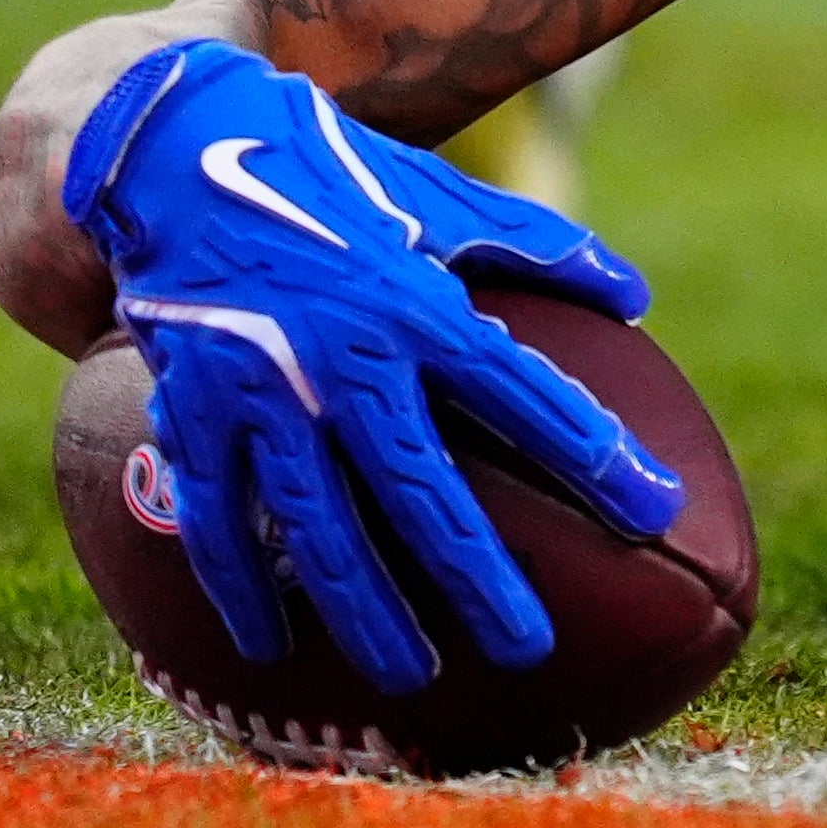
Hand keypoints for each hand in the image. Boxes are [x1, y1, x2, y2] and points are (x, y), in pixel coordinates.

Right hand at [60, 39, 684, 688]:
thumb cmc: (332, 179)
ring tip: (412, 676)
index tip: (653, 512)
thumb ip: (539, 246)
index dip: (594, 453)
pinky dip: (244, 586)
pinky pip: (218, 519)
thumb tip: (636, 295)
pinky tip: (274, 645)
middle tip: (529, 646)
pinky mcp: (189, 410)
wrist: (174, 152)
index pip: (526, 395)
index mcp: (417, 305)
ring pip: (320, 527)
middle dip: (478, 578)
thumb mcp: (440, 199)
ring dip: (368, 609)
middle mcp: (342, 357)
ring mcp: (259, 392)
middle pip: (423, 491)